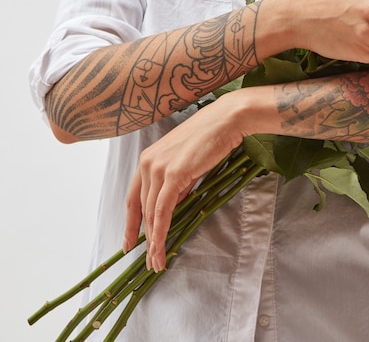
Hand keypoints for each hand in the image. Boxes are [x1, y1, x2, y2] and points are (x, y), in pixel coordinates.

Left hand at [122, 97, 248, 271]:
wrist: (225, 120)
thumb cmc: (211, 136)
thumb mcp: (187, 162)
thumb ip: (176, 183)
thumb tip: (172, 203)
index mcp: (147, 158)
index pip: (133, 198)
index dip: (130, 223)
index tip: (129, 243)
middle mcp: (147, 163)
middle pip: (141, 209)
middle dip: (144, 238)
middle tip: (150, 260)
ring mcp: (158, 168)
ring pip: (150, 213)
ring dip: (153, 241)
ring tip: (156, 261)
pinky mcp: (173, 174)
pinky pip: (163, 210)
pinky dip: (160, 231)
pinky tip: (161, 247)